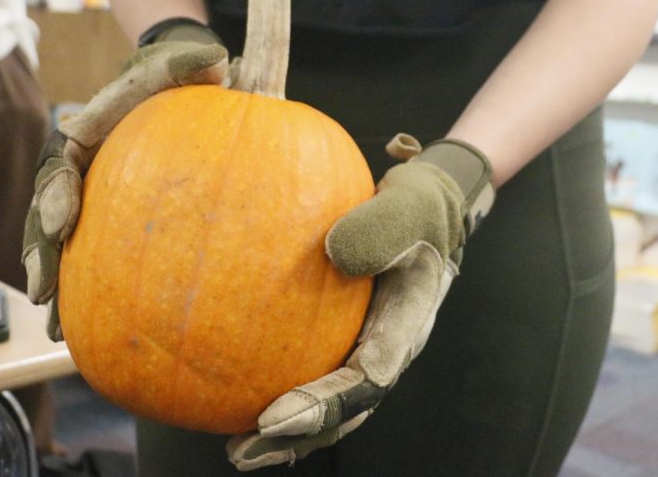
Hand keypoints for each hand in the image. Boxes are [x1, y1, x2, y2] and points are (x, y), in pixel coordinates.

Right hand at [22, 18, 227, 339]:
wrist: (188, 88)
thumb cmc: (180, 75)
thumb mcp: (184, 63)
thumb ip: (192, 63)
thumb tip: (214, 63)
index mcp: (87, 134)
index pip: (62, 166)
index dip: (57, 194)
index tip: (62, 221)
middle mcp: (82, 171)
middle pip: (49, 215)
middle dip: (41, 254)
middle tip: (42, 290)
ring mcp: (94, 199)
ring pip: (62, 247)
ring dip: (57, 284)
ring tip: (56, 328)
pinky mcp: (113, 224)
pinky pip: (95, 262)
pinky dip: (87, 297)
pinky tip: (87, 333)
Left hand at [227, 135, 493, 470]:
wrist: (426, 211)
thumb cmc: (416, 206)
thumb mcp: (407, 205)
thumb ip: (379, 226)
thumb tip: (332, 252)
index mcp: (407, 325)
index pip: (367, 379)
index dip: (324, 405)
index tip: (275, 417)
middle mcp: (389, 350)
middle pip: (346, 411)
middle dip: (299, 436)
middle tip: (246, 449)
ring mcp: (368, 351)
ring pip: (331, 408)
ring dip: (287, 435)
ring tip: (237, 452)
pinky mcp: (345, 342)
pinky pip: (312, 375)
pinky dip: (278, 395)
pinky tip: (231, 402)